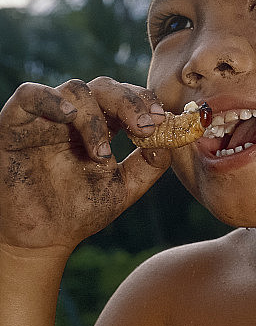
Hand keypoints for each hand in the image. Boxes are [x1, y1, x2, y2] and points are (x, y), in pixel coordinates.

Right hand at [0, 77, 170, 252]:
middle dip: (129, 102)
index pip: (127, 97)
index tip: (160, 120)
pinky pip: (29, 95)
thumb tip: (168, 140)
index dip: (144, 101)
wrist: (42, 239)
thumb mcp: (123, 189)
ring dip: (95, 117)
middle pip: (105, 86)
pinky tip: (70, 116)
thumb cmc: (79, 212)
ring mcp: (46, 117)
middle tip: (143, 127)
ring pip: (75, 89)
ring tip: (101, 152)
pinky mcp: (16, 123)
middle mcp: (75, 116)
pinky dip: (51, 99)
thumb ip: (149, 166)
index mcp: (102, 125)